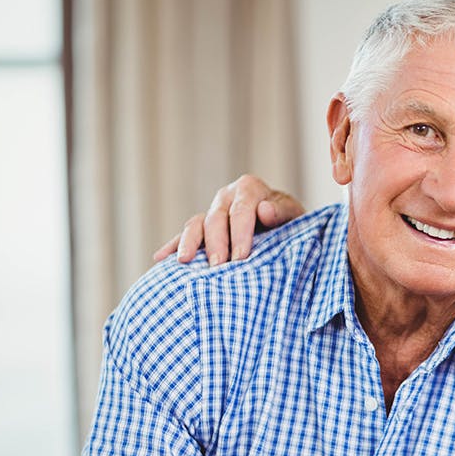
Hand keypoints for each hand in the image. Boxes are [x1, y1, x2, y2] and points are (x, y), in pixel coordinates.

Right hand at [152, 174, 304, 264]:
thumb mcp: (294, 216)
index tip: (242, 257)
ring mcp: (212, 212)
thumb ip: (282, 212)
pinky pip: (184, 236)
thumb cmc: (291, 223)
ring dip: (189, 243)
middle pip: (216, 219)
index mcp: (250, 189)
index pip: (241, 210)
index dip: (240, 233)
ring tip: (184, 261)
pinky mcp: (202, 228)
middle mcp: (227, 197)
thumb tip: (265, 209)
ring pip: (196, 225)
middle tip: (218, 267)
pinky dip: (172, 246)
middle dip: (216, 243)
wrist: (285, 227)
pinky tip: (160, 258)